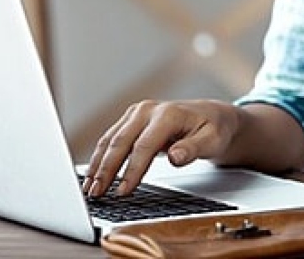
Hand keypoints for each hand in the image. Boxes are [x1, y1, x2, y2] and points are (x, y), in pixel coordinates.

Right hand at [82, 99, 238, 196]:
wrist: (213, 115)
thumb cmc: (214, 128)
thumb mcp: (212, 140)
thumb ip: (193, 149)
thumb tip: (175, 157)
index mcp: (168, 114)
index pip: (144, 146)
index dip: (132, 170)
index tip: (123, 191)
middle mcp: (148, 110)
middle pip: (121, 142)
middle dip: (106, 169)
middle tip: (97, 194)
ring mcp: (137, 113)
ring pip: (111, 139)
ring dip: (98, 164)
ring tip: (90, 188)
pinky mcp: (131, 119)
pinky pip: (111, 138)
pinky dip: (100, 157)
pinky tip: (94, 173)